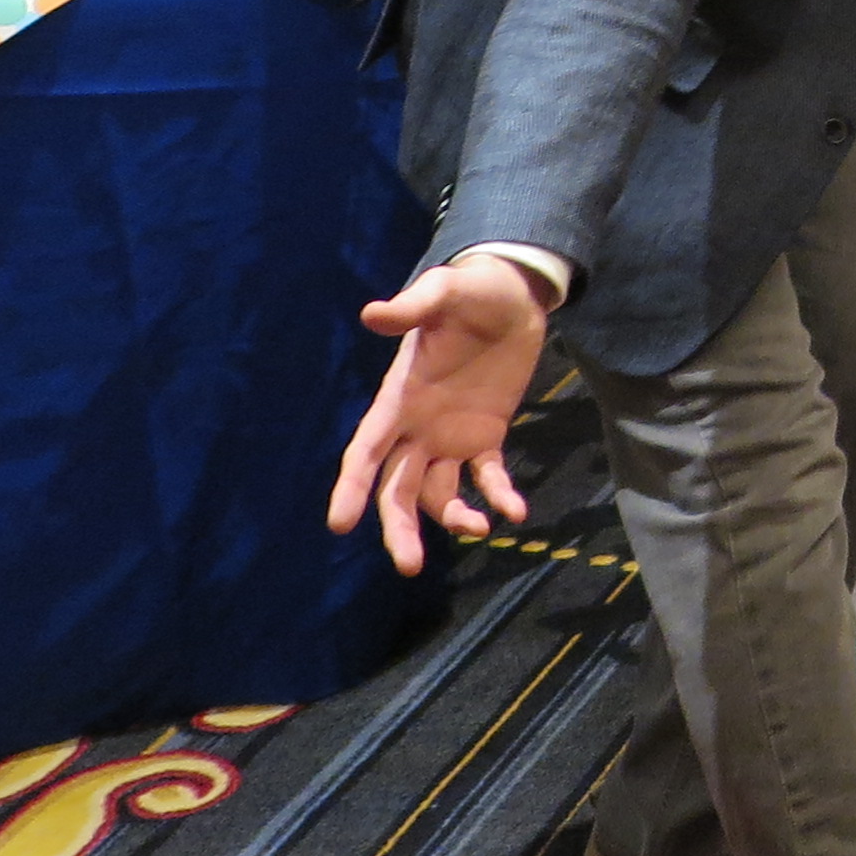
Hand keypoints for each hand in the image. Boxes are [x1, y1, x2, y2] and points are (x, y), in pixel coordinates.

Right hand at [326, 252, 550, 575]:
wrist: (513, 292)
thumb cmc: (471, 289)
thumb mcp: (444, 291)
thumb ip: (413, 307)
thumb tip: (373, 314)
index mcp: (398, 399)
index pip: (365, 450)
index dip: (352, 486)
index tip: (340, 524)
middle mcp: (417, 427)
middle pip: (398, 488)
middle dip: (398, 527)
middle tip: (407, 566)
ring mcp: (451, 436)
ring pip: (438, 494)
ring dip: (453, 518)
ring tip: (479, 527)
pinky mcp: (486, 436)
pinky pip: (487, 477)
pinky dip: (497, 497)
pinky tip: (515, 510)